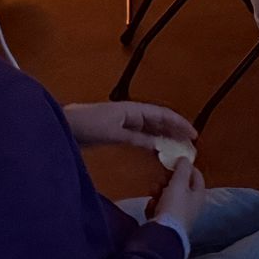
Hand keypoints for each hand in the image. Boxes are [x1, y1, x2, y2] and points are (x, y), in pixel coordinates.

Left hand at [64, 101, 198, 151]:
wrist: (64, 126)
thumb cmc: (87, 125)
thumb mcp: (114, 133)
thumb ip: (136, 138)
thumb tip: (158, 143)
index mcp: (132, 110)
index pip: (162, 114)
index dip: (179, 123)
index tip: (194, 134)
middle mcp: (131, 113)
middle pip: (159, 120)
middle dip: (175, 129)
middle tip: (190, 142)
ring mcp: (123, 122)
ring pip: (151, 127)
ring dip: (165, 135)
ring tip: (178, 146)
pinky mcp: (116, 131)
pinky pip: (140, 134)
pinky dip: (151, 140)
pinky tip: (156, 148)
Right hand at [149, 158, 205, 228]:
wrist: (164, 234)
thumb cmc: (174, 206)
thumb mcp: (179, 184)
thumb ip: (182, 169)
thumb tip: (185, 158)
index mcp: (199, 195)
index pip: (197, 175)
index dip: (186, 167)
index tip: (174, 162)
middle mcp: (191, 205)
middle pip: (180, 186)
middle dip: (167, 181)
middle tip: (160, 180)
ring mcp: (179, 215)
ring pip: (168, 197)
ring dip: (158, 192)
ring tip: (153, 193)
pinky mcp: (167, 223)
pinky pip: (160, 209)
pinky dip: (154, 206)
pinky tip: (150, 207)